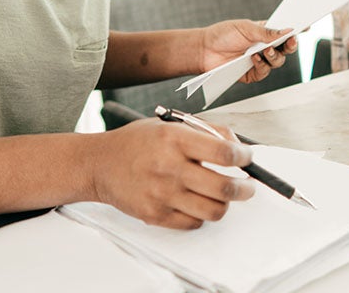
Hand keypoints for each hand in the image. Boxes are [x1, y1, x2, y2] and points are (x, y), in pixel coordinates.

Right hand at [89, 118, 255, 228]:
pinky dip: (201, 215)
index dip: (244, 158)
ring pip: (214, 211)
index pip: (223, 153)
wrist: (100, 164)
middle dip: (245, 189)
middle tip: (248, 186)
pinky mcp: (155, 215)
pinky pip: (194, 223)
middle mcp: (169, 167)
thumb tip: (238, 147)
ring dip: (225, 204)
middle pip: (224, 188)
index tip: (248, 159)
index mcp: (174, 139)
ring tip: (222, 195)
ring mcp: (162, 195)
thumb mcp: (170, 124)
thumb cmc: (137, 142)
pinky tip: (196, 203)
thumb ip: (206, 132)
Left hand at [199, 20, 297, 83]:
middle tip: (290, 42)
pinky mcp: (253, 73)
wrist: (204, 50)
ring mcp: (260, 61)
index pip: (284, 31)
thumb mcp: (245, 28)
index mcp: (265, 32)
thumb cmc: (222, 35)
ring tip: (265, 51)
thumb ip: (266, 31)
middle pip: (286, 49)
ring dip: (274, 56)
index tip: (306, 27)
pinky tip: (254, 59)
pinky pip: (264, 72)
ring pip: (278, 61)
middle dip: (290, 45)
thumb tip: (287, 30)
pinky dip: (262, 65)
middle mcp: (265, 47)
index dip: (296, 30)